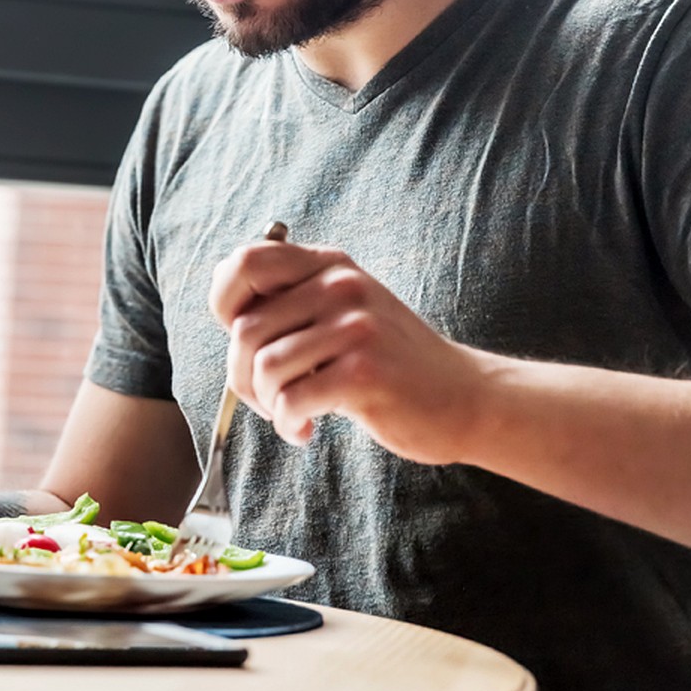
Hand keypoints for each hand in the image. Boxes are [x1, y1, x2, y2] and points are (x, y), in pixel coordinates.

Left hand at [210, 237, 485, 460]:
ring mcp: (355, 326)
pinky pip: (290, 400)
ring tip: (291, 413)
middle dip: (242, 375)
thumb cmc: (390, 361)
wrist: (465, 397)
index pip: (245, 261)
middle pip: (245, 328)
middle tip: (267, 398)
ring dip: (266, 403)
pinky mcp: (364, 372)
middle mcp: (340, 285)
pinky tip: (305, 429)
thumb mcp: (345, 309)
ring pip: (263, 367)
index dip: (225, 302)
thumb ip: (294, 299)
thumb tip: (226, 306)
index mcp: (329, 264)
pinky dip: (287, 423)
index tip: (242, 340)